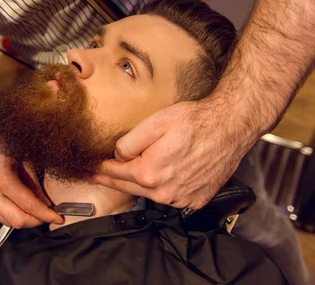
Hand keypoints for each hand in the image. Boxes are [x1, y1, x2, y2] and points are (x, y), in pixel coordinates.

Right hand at [0, 120, 63, 227]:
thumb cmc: (5, 144)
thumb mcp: (26, 162)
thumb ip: (36, 187)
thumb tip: (47, 205)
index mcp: (1, 178)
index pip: (28, 205)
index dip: (46, 214)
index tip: (59, 218)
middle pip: (18, 220)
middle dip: (37, 221)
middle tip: (50, 216)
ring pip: (9, 222)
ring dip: (26, 220)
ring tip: (38, 212)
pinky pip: (0, 217)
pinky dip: (14, 216)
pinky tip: (23, 208)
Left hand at [93, 98, 256, 209]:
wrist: (230, 127)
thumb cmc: (194, 121)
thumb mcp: (154, 123)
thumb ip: (129, 143)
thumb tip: (117, 155)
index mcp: (149, 172)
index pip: (115, 173)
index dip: (101, 168)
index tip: (90, 168)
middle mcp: (164, 192)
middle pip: (128, 187)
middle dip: (111, 180)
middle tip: (96, 175)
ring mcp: (181, 198)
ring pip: (149, 194)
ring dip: (137, 185)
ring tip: (124, 175)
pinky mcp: (196, 200)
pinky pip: (170, 198)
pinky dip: (161, 189)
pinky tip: (158, 178)